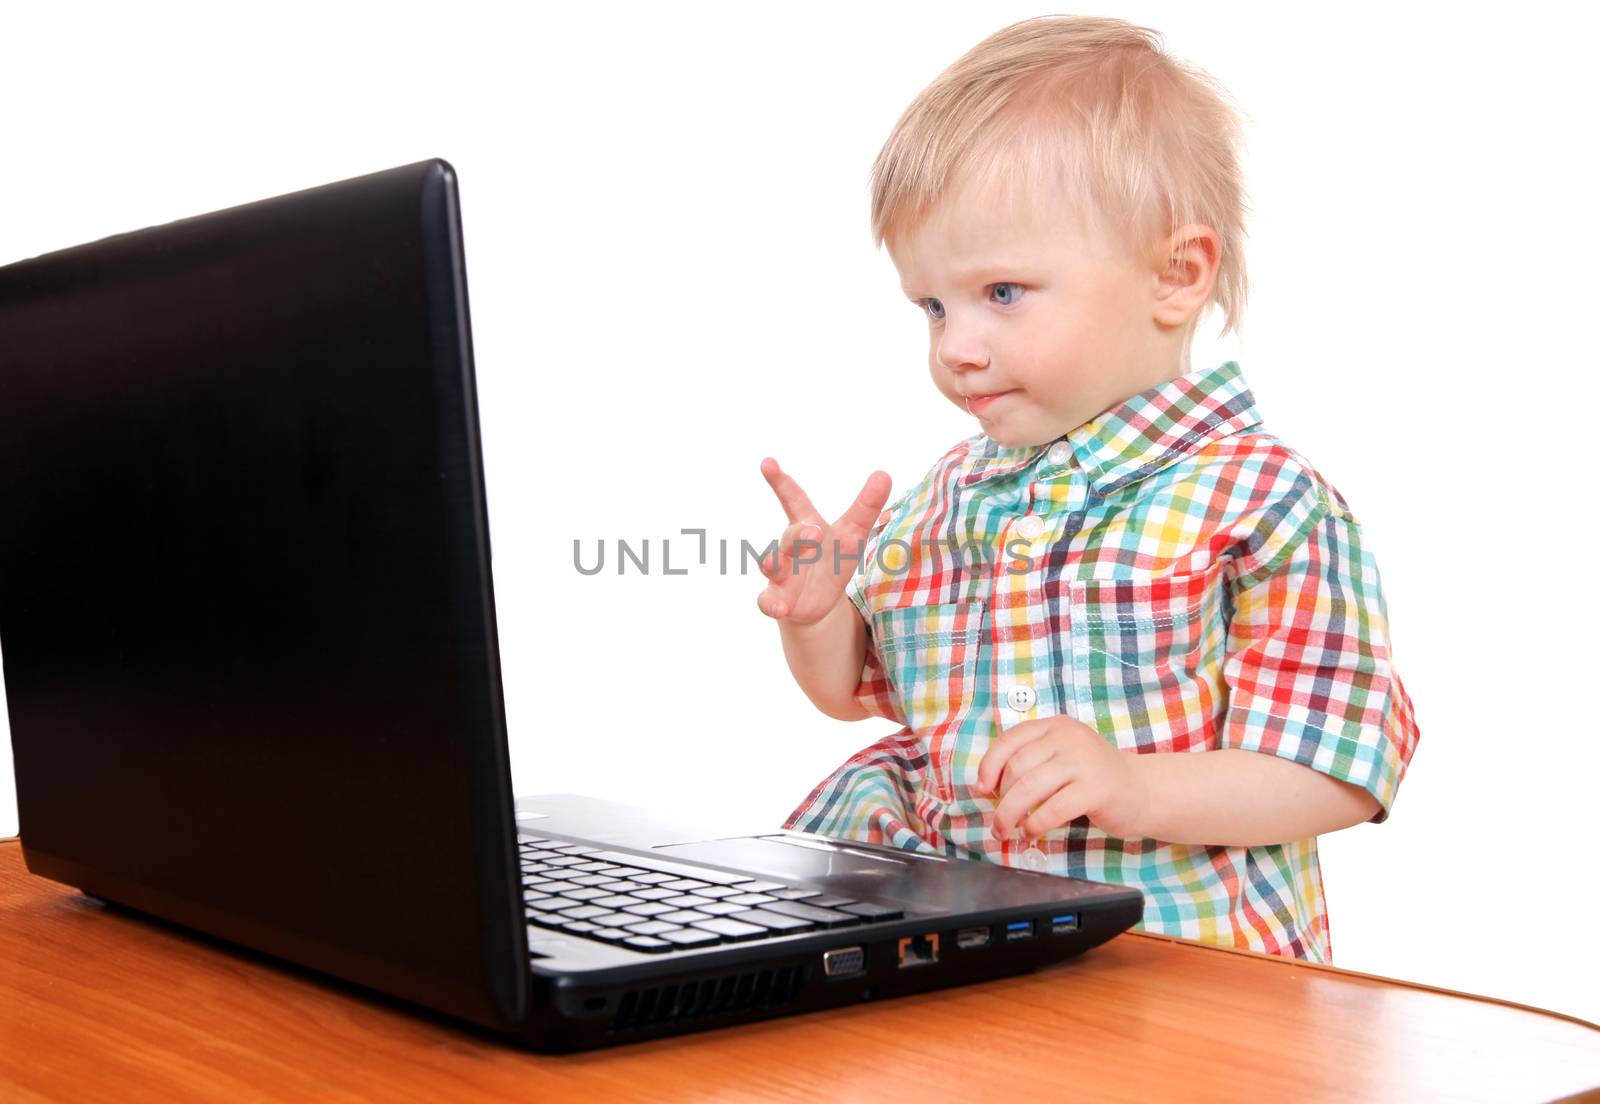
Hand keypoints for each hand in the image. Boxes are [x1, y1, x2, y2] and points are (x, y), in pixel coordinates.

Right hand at [756, 458, 890, 626]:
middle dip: (799, 534)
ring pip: (772, 565)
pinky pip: (767, 601)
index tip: (767, 462)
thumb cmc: (834, 558)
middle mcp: (790, 547)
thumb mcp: (854, 534)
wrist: (819, 601)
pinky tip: (779, 609)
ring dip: (774, 563)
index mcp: (807, 526)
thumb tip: (884, 473)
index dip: (781, 481)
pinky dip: (771, 604)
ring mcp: (781, 574)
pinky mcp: (778, 599)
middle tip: (814, 531)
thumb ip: (866, 507)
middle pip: (790, 536)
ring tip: (776, 565)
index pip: (794, 500)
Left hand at [976, 716, 1148, 841]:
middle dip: (1000, 800)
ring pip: (1028, 789)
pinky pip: (1052, 809)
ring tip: (1006, 831)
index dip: (988, 766)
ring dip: (1010, 815)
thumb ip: (1029, 762)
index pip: (1009, 740)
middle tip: (997, 822)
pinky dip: (1035, 825)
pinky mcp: (1095, 790)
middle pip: (1016, 768)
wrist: (1142, 790)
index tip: (981, 789)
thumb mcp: (1060, 757)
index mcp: (1055, 726)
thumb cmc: (1092, 778)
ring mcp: (1083, 762)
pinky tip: (1031, 833)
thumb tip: (984, 786)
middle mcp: (1068, 738)